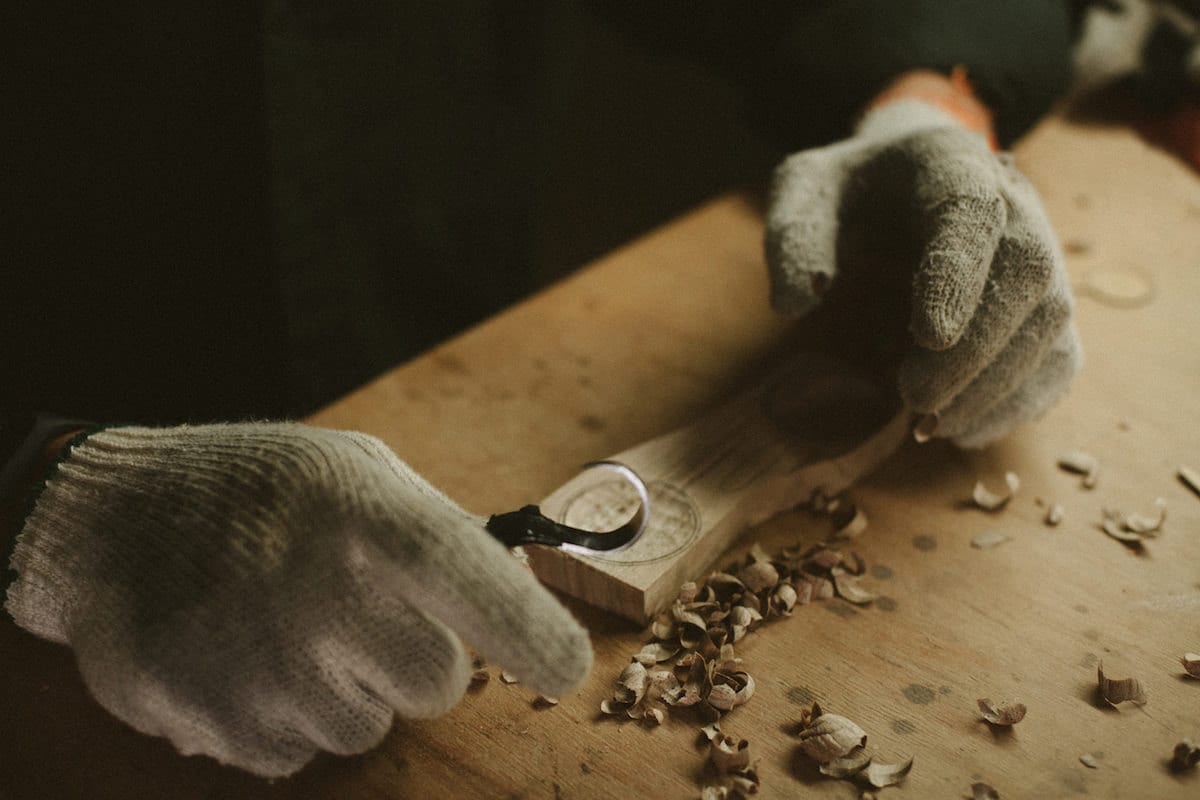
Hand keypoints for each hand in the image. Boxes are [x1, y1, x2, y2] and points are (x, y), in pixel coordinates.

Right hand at [6, 423, 590, 775]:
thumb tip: (518, 586)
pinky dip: (281, 718)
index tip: (567, 668)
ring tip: (284, 626)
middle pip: (436, 684)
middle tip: (358, 613)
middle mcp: (322, 595)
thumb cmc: (256, 489)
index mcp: (369, 517)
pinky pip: (295, 755)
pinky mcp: (215, 722)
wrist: (113, 517)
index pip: (477, 583)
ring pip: (366, 727)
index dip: (534, 633)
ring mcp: (264, 667)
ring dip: (342, 690)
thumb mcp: (354, 470)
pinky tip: (241, 657)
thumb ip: (435, 527)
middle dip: (416, 660)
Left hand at [765, 99, 1080, 446]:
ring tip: (934, 426)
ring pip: (1050, 320)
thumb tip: (794, 302)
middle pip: (1026, 274)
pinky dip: (1021, 401)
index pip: (971, 213)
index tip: (930, 335)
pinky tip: (967, 431)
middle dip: (976, 350)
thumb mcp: (803, 189)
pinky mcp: (1043, 301)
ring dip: (998, 386)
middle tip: (917, 402)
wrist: (907, 175)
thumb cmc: (852, 188)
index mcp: (950, 165)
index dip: (958, 275)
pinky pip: (1060, 354)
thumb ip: (792, 235)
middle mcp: (1012, 203)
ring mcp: (1041, 251)